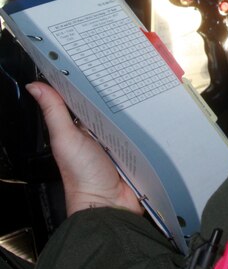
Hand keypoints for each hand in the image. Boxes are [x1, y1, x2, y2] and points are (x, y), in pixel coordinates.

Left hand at [26, 82, 142, 216]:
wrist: (108, 205)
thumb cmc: (82, 176)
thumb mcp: (65, 139)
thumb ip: (54, 112)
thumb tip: (35, 87)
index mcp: (79, 128)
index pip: (82, 98)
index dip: (87, 82)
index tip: (95, 63)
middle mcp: (99, 132)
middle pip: (108, 105)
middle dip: (115, 93)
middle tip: (123, 74)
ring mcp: (118, 140)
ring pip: (127, 116)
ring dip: (133, 108)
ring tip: (141, 90)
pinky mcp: (135, 149)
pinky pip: (143, 131)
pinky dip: (146, 124)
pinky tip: (151, 113)